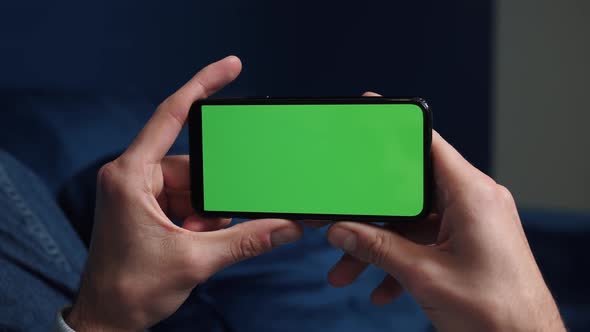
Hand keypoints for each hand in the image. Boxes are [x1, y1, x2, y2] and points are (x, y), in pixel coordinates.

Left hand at [66, 56, 302, 330]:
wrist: (106, 320)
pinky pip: (184, 198)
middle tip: (207, 224)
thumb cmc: (131, 289)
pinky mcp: (146, 206)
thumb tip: (288, 226)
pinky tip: (194, 239)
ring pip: (192, 183)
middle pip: (191, 163)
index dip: (202, 86)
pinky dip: (198, 216)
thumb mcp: (194, 261)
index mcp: (131, 176)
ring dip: (205, 210)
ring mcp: (139, 191)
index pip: (170, 116)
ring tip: (197, 239)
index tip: (229, 67)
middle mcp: (132, 176)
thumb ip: (245, 240)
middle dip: (211, 193)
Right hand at [325, 93, 563, 330]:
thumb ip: (377, 249)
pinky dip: (401, 261)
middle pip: (410, 191)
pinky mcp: (470, 244)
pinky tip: (381, 289)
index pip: (428, 146)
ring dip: (380, 246)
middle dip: (372, 214)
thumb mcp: (424, 276)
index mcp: (472, 195)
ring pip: (413, 222)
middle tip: (341, 220)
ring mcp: (473, 224)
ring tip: (347, 271)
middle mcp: (474, 202)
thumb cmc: (495, 312)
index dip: (395, 131)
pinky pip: (426, 241)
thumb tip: (340, 232)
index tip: (369, 118)